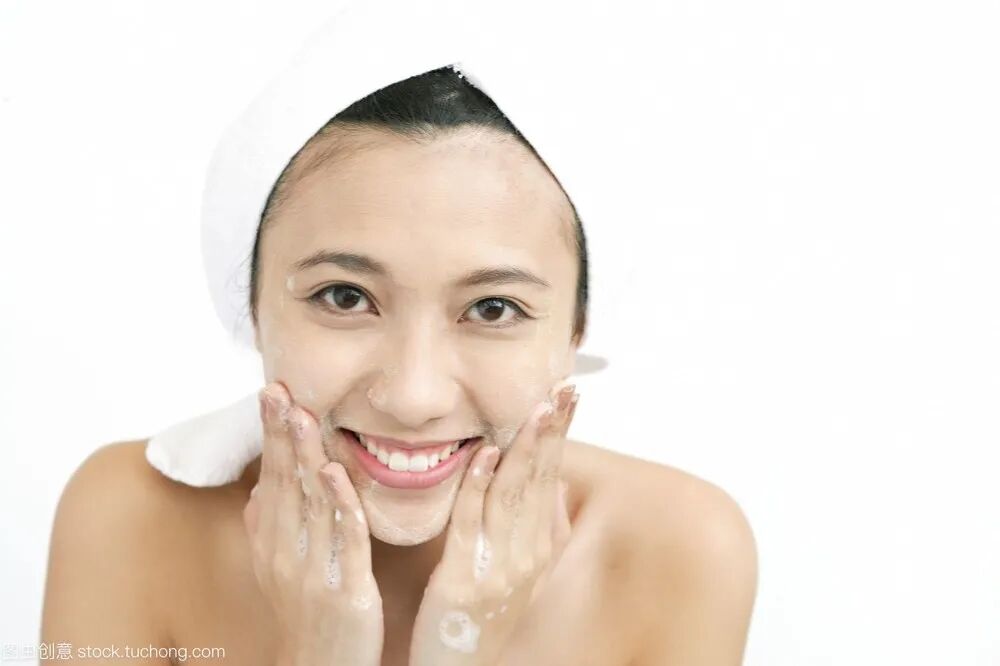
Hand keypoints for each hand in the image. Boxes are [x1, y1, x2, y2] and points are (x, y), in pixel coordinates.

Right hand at [243, 381, 384, 665]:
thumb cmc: (306, 616)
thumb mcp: (279, 571)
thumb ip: (270, 529)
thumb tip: (260, 490)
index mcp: (271, 545)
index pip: (271, 478)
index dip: (271, 436)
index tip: (271, 393)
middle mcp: (285, 554)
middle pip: (284, 484)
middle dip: (282, 434)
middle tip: (279, 391)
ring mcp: (314, 571)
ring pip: (310, 503)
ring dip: (307, 456)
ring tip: (304, 415)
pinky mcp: (346, 590)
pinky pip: (344, 540)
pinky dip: (341, 505)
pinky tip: (336, 474)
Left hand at [407, 380, 578, 665]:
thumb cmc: (481, 619)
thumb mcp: (520, 574)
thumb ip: (537, 531)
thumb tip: (552, 488)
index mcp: (538, 548)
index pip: (550, 478)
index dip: (559, 436)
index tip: (567, 397)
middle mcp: (526, 554)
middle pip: (540, 480)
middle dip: (552, 431)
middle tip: (563, 389)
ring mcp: (499, 567)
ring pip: (514, 495)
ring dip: (526, 448)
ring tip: (538, 409)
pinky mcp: (465, 579)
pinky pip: (472, 524)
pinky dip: (480, 486)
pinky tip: (486, 455)